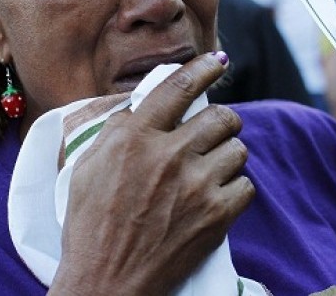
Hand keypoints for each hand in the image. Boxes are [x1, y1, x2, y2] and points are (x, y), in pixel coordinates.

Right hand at [49, 53, 253, 294]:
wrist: (106, 282)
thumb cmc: (91, 225)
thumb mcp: (88, 165)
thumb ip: (119, 129)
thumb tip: (144, 104)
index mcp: (135, 137)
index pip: (179, 87)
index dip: (202, 68)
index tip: (217, 62)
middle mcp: (168, 155)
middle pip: (221, 116)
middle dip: (222, 121)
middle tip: (213, 132)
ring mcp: (196, 186)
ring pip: (238, 148)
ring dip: (228, 155)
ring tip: (211, 168)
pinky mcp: (216, 216)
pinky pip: (246, 185)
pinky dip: (235, 189)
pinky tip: (215, 197)